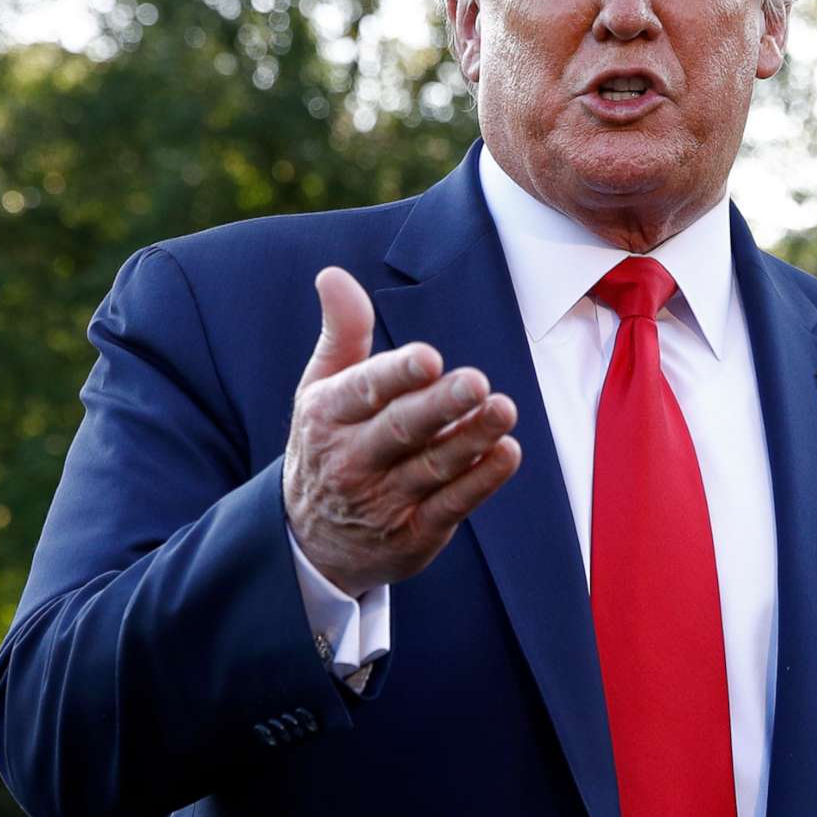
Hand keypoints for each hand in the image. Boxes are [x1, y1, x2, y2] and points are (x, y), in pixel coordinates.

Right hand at [283, 264, 520, 596]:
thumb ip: (341, 333)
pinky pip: (451, 505)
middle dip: (440, 406)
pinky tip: (507, 454)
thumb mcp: (320, 390)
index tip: (429, 358)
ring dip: (471, 440)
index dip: (397, 375)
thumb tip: (333, 274)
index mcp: (328, 416)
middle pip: (402, 429)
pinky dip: (480, 481)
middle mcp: (352, 460)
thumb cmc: (328, 445)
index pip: (365, 390)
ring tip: (505, 410)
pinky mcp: (415, 533)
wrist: (310, 543)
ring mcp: (384, 500)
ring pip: (433, 467)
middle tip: (477, 382)